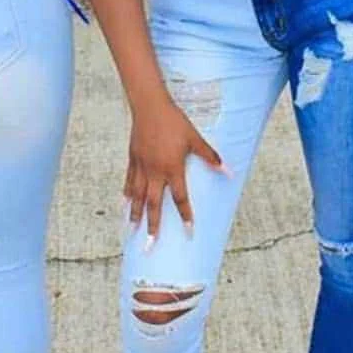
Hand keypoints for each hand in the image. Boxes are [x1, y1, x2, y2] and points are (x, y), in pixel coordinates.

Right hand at [125, 95, 226, 247]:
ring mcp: (142, 167)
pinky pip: (129, 182)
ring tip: (131, 230)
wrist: (150, 106)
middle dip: (152, 226)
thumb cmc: (174, 122)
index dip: (185, 215)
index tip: (188, 232)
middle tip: (148, 245)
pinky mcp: (133, 159)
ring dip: (135, 214)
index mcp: (172, 168)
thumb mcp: (195, 138)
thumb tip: (228, 171)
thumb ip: (210, 157)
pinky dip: (127, 195)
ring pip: (138, 196)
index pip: (180, 198)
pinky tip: (124, 204)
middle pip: (153, 205)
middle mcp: (155, 172)